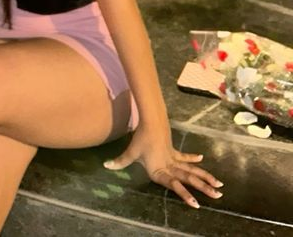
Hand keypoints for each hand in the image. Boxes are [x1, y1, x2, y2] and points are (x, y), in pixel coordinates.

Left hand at [104, 125, 222, 208]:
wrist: (151, 121)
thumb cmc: (141, 138)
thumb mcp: (130, 152)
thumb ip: (120, 162)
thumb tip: (106, 166)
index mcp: (161, 170)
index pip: (174, 185)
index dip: (185, 195)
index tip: (196, 204)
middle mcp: (170, 166)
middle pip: (189, 178)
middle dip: (203, 188)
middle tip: (218, 195)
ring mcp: (174, 158)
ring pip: (192, 170)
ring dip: (205, 176)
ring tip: (218, 184)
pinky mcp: (174, 151)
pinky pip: (184, 157)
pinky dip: (192, 159)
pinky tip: (202, 160)